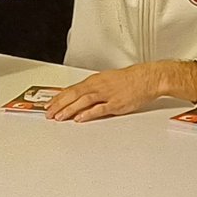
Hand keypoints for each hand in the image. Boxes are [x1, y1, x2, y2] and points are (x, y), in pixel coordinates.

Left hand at [46, 61, 195, 121]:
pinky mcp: (116, 104)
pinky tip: (79, 119)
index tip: (49, 105)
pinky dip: (88, 114)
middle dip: (59, 105)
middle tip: (48, 113)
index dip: (58, 98)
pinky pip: (99, 109)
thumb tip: (80, 97)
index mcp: (95, 80)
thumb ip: (93, 89)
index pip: (72, 89)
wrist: (147, 78)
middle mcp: (98, 86)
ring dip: (69, 110)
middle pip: (74, 95)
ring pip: (83, 101)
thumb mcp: (107, 80)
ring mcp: (107, 95)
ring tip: (59, 117)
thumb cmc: (130, 79)